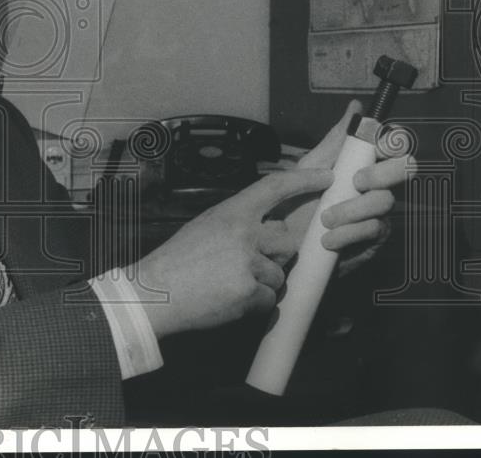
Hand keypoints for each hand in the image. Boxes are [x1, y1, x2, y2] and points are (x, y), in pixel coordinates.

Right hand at [132, 167, 332, 337]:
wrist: (155, 293)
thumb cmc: (176, 261)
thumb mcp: (205, 227)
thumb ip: (237, 224)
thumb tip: (265, 229)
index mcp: (231, 212)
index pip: (274, 187)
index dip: (304, 180)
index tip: (325, 177)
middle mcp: (244, 233)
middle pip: (286, 241)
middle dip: (274, 255)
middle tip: (247, 263)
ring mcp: (249, 264)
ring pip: (279, 274)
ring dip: (262, 283)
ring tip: (230, 284)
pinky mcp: (250, 293)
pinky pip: (270, 299)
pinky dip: (255, 304)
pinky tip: (229, 299)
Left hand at [276, 100, 414, 275]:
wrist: (286, 240)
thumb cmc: (300, 199)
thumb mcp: (312, 165)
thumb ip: (336, 139)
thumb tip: (355, 106)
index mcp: (366, 162)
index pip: (395, 143)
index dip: (393, 142)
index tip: (378, 147)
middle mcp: (379, 184)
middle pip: (406, 168)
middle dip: (382, 173)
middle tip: (355, 182)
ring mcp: (380, 211)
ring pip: (385, 202)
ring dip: (352, 210)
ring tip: (325, 219)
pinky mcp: (376, 238)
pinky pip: (374, 230)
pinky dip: (349, 233)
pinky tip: (329, 239)